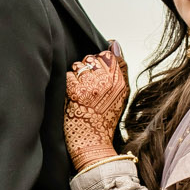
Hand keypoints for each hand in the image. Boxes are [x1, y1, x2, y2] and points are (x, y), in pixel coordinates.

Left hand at [66, 43, 130, 169]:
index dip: (99, 62)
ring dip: (76, 77)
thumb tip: (113, 42)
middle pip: (92, 58)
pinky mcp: (76, 92)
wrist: (94, 146)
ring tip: (81, 94)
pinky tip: (73, 98)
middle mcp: (108, 82)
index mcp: (120, 82)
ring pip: (78, 66)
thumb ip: (119, 67)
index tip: (98, 76)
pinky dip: (67, 85)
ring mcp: (92, 86)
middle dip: (87, 69)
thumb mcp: (121, 95)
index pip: (108, 54)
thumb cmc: (104, 121)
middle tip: (89, 89)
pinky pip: (68, 76)